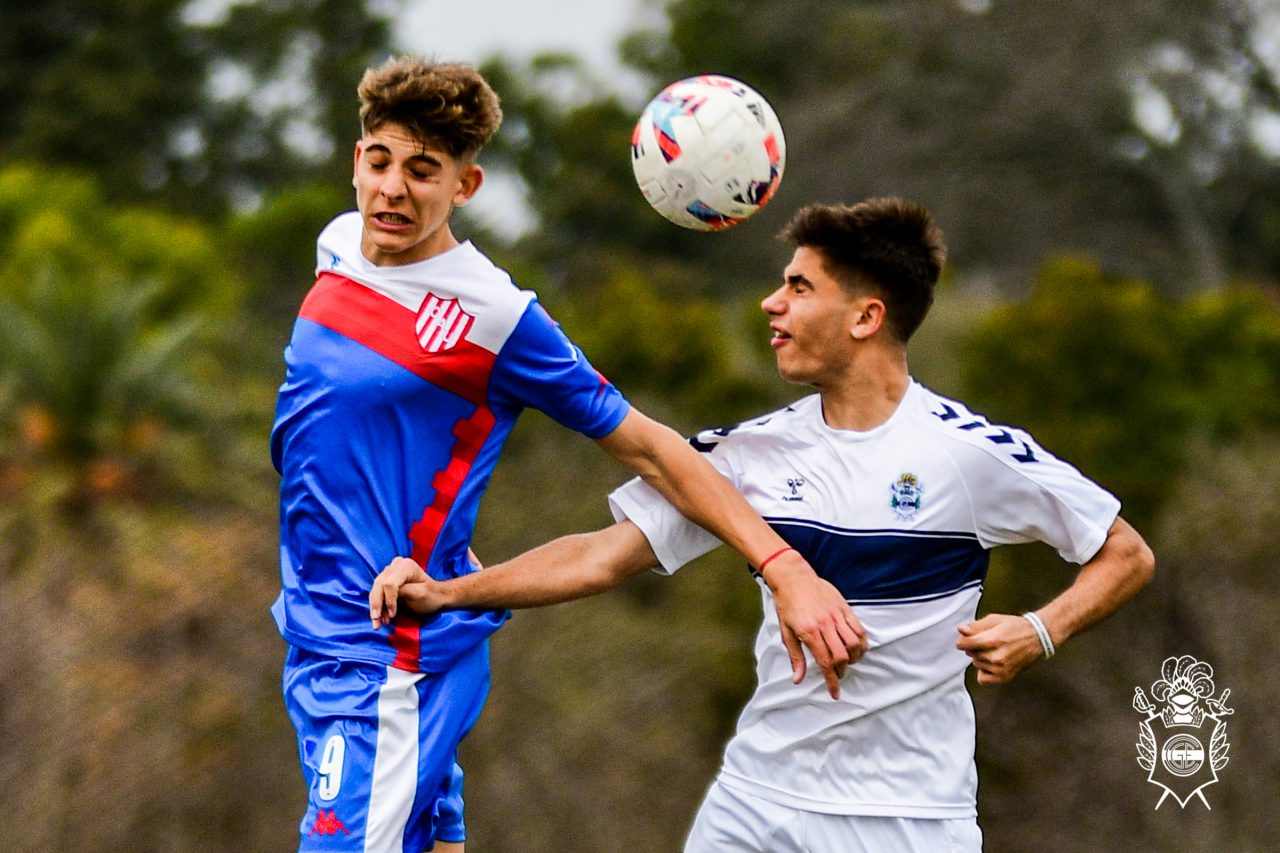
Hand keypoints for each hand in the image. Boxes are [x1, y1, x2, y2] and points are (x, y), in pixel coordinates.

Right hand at [370, 556, 434, 627]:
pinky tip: (381, 619)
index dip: (388, 601)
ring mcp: (390, 572)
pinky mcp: (387, 580)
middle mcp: (395, 565)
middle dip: (377, 606)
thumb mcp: (420, 594)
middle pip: (379, 586)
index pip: (389, 584)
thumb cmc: (432, 597)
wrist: (437, 597)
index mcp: (405, 566)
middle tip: (377, 624)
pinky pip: (377, 593)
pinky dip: (378, 607)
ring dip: (375, 609)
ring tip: (378, 624)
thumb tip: (385, 597)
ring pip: (376, 590)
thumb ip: (402, 592)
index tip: (392, 615)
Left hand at [764, 551, 866, 698]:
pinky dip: (861, 642)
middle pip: (841, 656)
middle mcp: (825, 625)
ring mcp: (836, 615)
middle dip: (841, 671)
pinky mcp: (844, 608)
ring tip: (847, 662)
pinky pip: (859, 628)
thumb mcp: (786, 632)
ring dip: (853, 658)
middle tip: (837, 675)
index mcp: (809, 632)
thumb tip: (798, 679)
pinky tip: (857, 648)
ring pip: (854, 643)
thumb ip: (795, 657)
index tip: (835, 693)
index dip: (831, 681)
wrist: (793, 577)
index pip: (825, 662)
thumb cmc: (787, 605)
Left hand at [955, 613, 1045, 684]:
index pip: (964, 644)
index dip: (963, 641)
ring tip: (994, 650)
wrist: (1037, 637)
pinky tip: (991, 664)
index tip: (966, 640)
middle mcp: (997, 657)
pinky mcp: (1005, 677)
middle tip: (987, 642)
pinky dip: (984, 672)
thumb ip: (975, 626)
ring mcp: (1001, 669)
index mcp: (993, 640)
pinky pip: (982, 679)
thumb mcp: (994, 620)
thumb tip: (960, 630)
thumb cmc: (1015, 627)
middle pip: (970, 654)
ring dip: (980, 658)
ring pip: (976, 664)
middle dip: (974, 647)